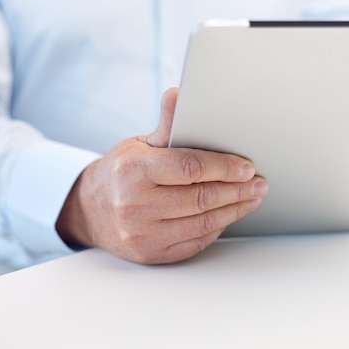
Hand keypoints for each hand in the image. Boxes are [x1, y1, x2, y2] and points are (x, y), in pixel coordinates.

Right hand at [56, 88, 268, 263]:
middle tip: (258, 183)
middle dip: (238, 190)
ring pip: (202, 223)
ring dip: (234, 210)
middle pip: (201, 198)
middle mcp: (135, 206)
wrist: (90, 211)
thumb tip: (178, 94)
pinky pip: (194, 241)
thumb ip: (166, 125)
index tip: (247, 167)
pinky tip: (229, 215)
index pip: (191, 168)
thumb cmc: (120, 174)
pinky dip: (217, 228)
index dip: (225, 167)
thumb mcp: (138, 145)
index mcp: (133, 171)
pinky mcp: (151, 254)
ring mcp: (142, 234)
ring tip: (251, 198)